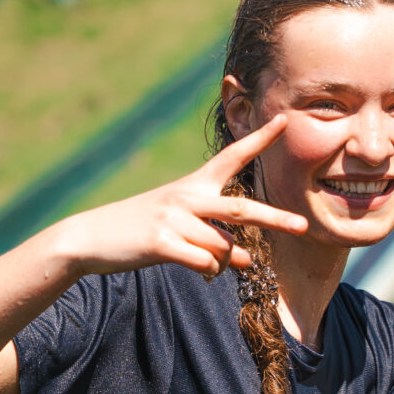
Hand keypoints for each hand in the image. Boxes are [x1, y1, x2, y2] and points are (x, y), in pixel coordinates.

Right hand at [45, 117, 310, 279]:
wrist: (90, 237)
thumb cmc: (140, 229)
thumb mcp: (179, 223)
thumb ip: (216, 236)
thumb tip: (248, 260)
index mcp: (193, 185)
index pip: (233, 157)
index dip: (260, 140)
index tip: (284, 121)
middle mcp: (187, 197)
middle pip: (241, 208)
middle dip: (275, 218)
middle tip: (303, 226)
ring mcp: (174, 219)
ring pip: (223, 247)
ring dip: (226, 261)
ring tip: (213, 264)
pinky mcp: (161, 243)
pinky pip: (204, 263)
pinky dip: (209, 271)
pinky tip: (201, 271)